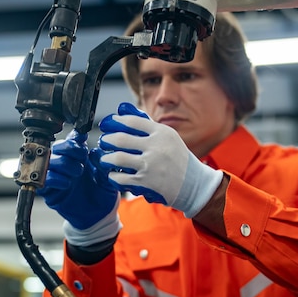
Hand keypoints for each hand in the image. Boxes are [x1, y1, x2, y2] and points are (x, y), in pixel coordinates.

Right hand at [38, 131, 119, 246]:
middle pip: (57, 146)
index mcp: (78, 156)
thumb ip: (100, 159)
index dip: (76, 139)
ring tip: (77, 174)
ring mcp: (56, 176)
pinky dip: (56, 179)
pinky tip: (68, 184)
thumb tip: (93, 145)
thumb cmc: (103, 193)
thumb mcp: (106, 174)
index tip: (83, 143)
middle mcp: (65, 163)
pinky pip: (44, 179)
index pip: (71, 139)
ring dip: (64, 165)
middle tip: (82, 160)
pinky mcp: (49, 191)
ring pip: (49, 161)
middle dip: (70, 150)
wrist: (100, 215)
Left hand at [97, 102, 222, 217]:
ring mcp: (150, 165)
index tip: (107, 124)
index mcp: (162, 133)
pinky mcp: (146, 182)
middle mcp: (156, 147)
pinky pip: (121, 178)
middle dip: (107, 140)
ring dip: (106, 159)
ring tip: (105, 160)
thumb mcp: (169, 137)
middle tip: (104, 142)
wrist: (194, 185)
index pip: (132, 121)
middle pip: (121, 139)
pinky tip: (113, 175)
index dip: (115, 121)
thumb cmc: (178, 159)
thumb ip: (148, 126)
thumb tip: (124, 111)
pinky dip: (113, 177)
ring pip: (118, 159)